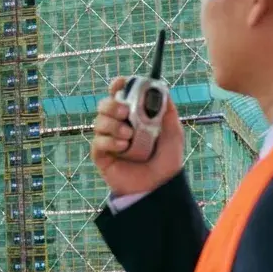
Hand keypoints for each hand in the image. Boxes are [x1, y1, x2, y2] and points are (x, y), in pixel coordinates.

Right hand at [91, 76, 184, 196]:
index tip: (121, 83)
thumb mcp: (174, 134)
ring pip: (98, 121)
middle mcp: (118, 125)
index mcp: (134, 116)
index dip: (117, 86)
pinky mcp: (101, 155)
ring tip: (129, 136)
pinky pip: (98, 142)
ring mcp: (108, 140)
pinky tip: (123, 148)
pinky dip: (110, 141)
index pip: (120, 95)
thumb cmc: (166, 162)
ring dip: (113, 125)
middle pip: (104, 105)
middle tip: (124, 113)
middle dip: (111, 105)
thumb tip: (163, 90)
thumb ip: (168, 112)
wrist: (158, 187)